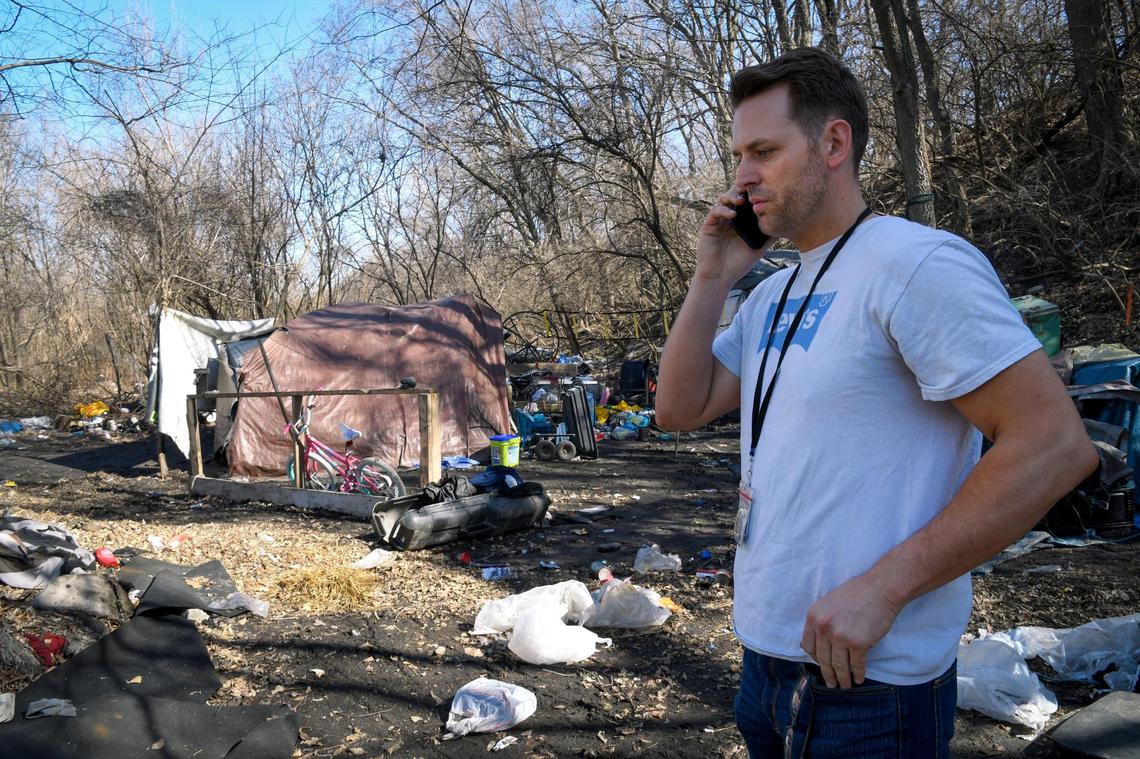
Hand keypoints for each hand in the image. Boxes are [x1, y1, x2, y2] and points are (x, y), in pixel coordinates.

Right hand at [695, 190, 768, 285]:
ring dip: (732, 196)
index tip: (763, 190)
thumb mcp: (759, 248)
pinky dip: (723, 210)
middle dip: (742, 190)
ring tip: (742, 201)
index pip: (746, 201)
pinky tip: (733, 214)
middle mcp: (729, 218)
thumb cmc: (738, 264)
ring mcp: (719, 221)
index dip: (753, 193)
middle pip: (734, 195)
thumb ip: (769, 236)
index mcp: (740, 221)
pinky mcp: (709, 226)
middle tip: (751, 189)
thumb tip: (786, 225)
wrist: (720, 277)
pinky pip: (715, 211)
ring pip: (723, 199)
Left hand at [799, 574, 901, 688]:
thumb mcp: (827, 603)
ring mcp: (840, 637)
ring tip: (845, 685)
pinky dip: (858, 674)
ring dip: (842, 678)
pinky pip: (857, 665)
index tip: (821, 666)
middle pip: (823, 659)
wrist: (879, 589)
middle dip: (828, 674)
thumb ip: (821, 621)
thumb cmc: (856, 594)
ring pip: (839, 665)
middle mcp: (823, 628)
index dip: (815, 659)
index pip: (808, 646)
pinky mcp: (858, 644)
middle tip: (831, 684)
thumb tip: (818, 644)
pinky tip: (859, 678)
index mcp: (813, 617)